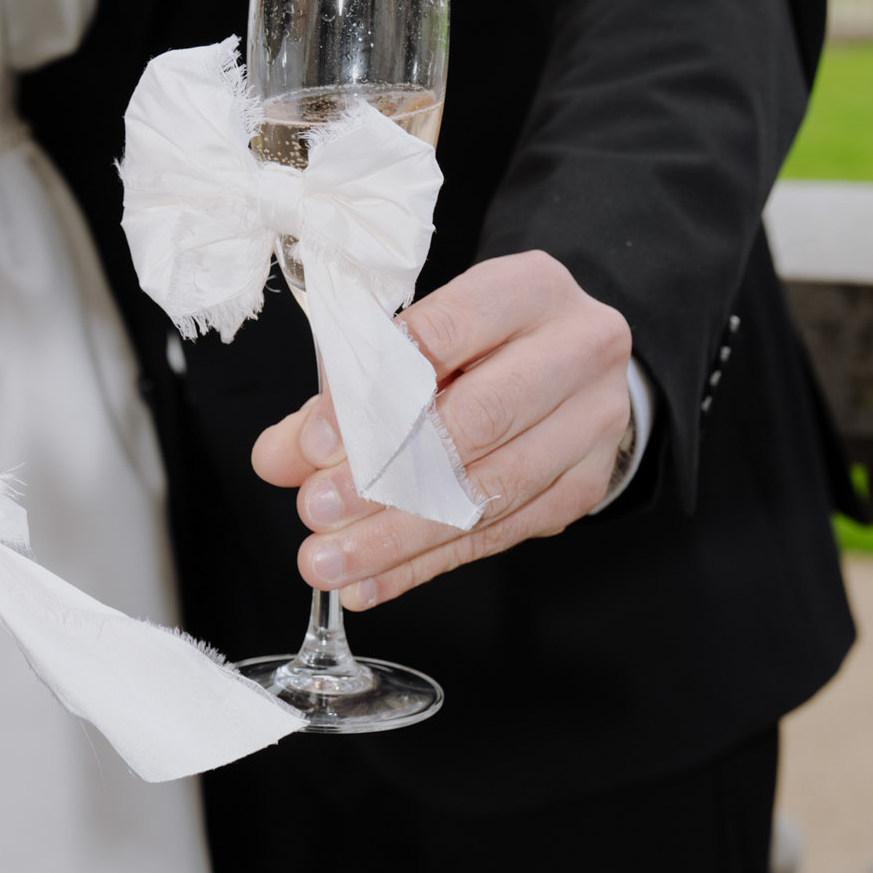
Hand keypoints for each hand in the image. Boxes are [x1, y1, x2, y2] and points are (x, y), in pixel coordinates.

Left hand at [253, 252, 632, 608]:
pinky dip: (424, 564)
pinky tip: (370, 582)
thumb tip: (281, 455)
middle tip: (316, 510)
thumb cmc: (483, 344)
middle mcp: (576, 349)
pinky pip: (498, 535)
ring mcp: (591, 423)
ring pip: (489, 492)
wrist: (573, 368)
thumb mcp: (417, 342)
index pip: (443, 335)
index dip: (373, 394)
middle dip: (385, 476)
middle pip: (477, 421)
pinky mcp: (585, 486)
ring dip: (398, 536)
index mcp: (529, 289)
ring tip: (330, 561)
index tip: (312, 443)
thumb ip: (347, 391)